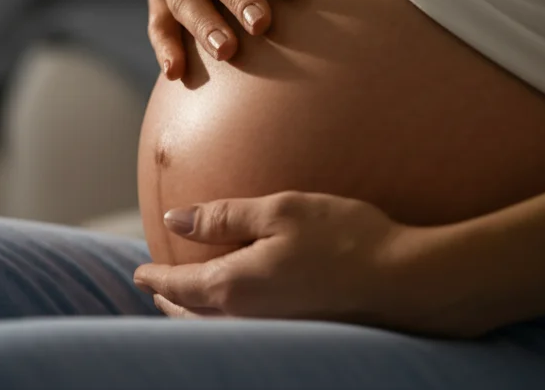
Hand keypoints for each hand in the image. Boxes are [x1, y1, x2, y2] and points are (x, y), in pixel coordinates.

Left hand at [133, 191, 447, 332]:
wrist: (405, 282)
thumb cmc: (344, 239)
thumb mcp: (280, 211)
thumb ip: (224, 216)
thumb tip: (176, 219)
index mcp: (235, 286)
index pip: (178, 286)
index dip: (155, 278)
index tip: (139, 273)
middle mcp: (247, 318)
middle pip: (193, 314)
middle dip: (171, 299)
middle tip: (157, 286)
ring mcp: (273, 330)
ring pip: (217, 326)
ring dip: (196, 311)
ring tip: (188, 297)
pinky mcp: (297, 333)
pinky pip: (244, 328)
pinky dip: (224, 316)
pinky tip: (238, 302)